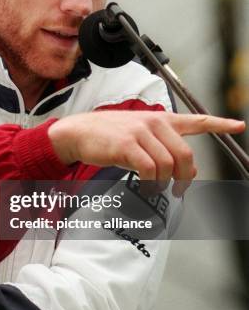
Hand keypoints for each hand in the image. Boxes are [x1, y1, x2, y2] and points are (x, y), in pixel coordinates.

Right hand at [49, 111, 244, 194]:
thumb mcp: (137, 133)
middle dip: (185, 177)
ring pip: (168, 164)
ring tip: (155, 189)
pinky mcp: (127, 145)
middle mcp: (154, 122)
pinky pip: (149, 170)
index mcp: (160, 119)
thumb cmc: (107, 136)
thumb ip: (160, 145)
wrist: (78, 132)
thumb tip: (182, 169)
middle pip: (185, 154)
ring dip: (165, 183)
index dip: (220, 124)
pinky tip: (144, 186)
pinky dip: (150, 183)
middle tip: (178, 190)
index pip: (196, 119)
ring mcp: (141, 133)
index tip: (239, 125)